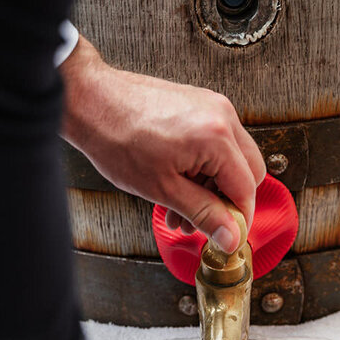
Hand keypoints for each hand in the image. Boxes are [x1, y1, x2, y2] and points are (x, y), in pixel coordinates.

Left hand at [60, 36, 265, 252]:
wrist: (91, 102)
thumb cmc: (117, 139)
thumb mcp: (163, 189)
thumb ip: (204, 214)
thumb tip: (230, 236)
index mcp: (217, 137)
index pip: (246, 189)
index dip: (238, 219)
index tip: (226, 238)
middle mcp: (221, 115)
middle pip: (248, 172)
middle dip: (227, 202)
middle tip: (203, 222)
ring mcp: (211, 106)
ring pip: (231, 159)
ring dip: (212, 188)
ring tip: (181, 210)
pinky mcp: (200, 104)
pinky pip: (216, 142)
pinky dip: (204, 167)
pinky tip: (179, 185)